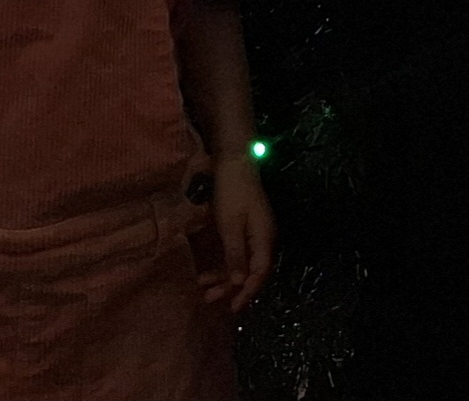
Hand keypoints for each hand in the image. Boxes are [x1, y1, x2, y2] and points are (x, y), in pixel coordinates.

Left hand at [197, 153, 276, 314]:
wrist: (233, 161)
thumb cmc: (232, 192)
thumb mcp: (230, 225)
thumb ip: (236, 255)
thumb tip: (241, 284)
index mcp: (264, 238)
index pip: (260, 273)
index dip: (248, 292)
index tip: (233, 307)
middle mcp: (262, 239)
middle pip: (251, 272)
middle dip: (231, 288)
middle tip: (210, 300)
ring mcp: (253, 233)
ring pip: (241, 264)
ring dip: (224, 278)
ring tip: (204, 290)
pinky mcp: (243, 229)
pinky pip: (235, 254)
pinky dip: (222, 264)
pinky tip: (206, 273)